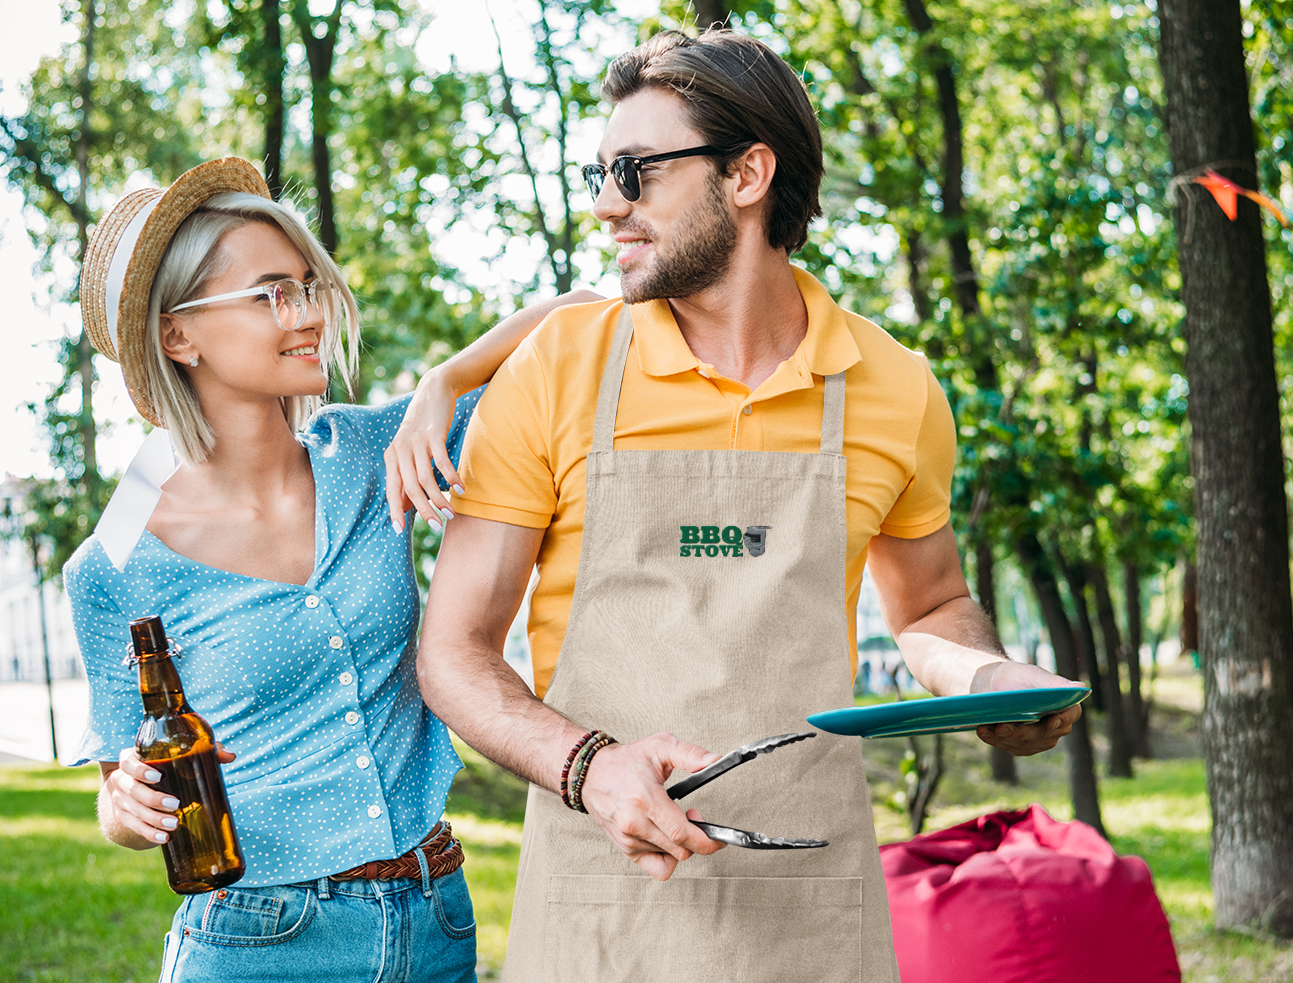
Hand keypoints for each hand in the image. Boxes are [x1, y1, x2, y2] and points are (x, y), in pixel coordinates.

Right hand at [104, 744, 236, 844]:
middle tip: (175, 804)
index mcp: (131, 759)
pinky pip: (134, 827)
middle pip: (131, 789)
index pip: (127, 762)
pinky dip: (149, 833)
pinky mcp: (123, 817)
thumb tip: (230, 756)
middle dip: (153, 799)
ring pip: (132, 811)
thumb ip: (203, 751)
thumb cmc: (165, 765)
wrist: (139, 785)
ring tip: (173, 825)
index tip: (158, 776)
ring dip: (153, 819)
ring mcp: (120, 800)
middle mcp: (121, 779)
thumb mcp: (179, 755)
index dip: (139, 769)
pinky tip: (164, 838)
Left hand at [385, 368, 460, 531]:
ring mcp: (416, 442)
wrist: (433, 391)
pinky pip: (442, 462)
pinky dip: (451, 478)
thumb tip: (404, 506)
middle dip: (423, 509)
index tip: (399, 531)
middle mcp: (400, 450)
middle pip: (409, 488)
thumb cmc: (422, 426)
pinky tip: (460, 490)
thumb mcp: (409, 450)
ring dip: (439, 498)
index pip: (391, 489)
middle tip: (435, 526)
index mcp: (391, 456)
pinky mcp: (433, 434)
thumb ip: (406, 476)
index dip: (394, 510)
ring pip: (425, 478)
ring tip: (451, 513)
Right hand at [579, 733, 725, 880]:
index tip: (719, 839)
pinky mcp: (625, 849)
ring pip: (671, 857)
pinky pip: (657, 868)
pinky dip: (668, 858)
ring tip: (674, 820)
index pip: (681, 833)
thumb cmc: (625, 761)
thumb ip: (689, 753)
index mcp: (644, 800)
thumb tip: (714, 760)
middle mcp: (634, 824)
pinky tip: (666, 839)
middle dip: (698, 837)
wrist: (592, 773)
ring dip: (681, 843)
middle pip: (680, 849)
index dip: (706, 840)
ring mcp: (628, 840)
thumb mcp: (659, 746)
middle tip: (694, 815)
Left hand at [971, 660, 1084, 755]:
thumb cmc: (1014, 676)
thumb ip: (1054, 683)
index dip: (1063, 719)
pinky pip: (1009, 747)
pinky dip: (995, 740)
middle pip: (1044, 734)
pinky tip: (982, 731)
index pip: (1071, 715)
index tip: (1050, 721)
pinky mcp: (1020, 745)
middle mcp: (1055, 725)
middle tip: (1002, 727)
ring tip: (986, 728)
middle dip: (1022, 732)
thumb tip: (1081, 688)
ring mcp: (1038, 738)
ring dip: (1005, 738)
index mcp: (1063, 705)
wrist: (989, 684)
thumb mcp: (1031, 675)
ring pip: (1025, 744)